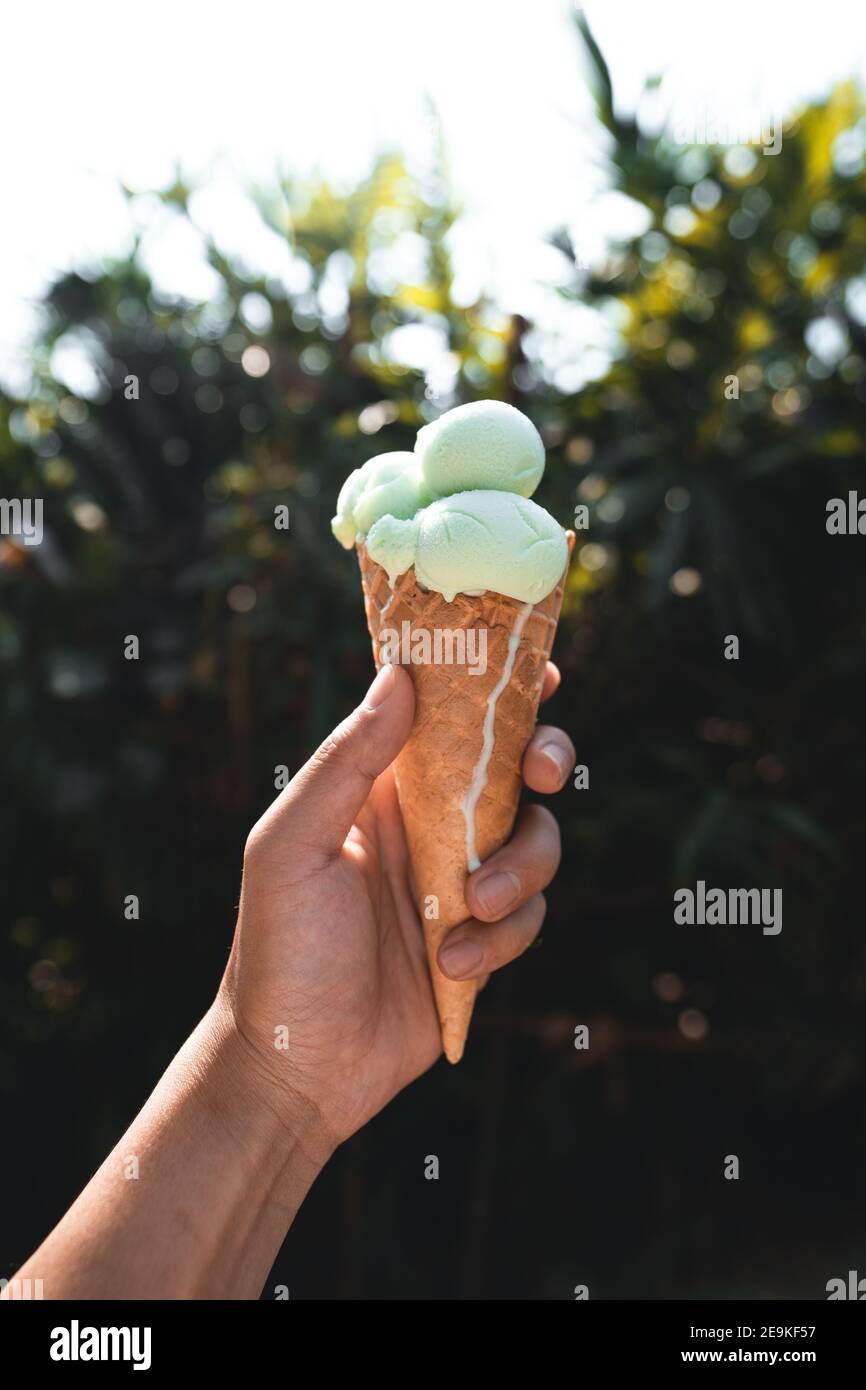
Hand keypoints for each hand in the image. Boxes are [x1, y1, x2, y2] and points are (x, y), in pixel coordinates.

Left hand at [218, 660, 574, 1154]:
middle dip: (545, 757)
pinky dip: (502, 939)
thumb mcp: (293, 845)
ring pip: (536, 842)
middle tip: (544, 769)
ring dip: (519, 869)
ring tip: (473, 906)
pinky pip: (528, 918)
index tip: (536, 670)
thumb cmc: (278, 948)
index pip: (446, 716)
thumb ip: (346, 761)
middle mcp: (427, 825)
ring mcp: (459, 883)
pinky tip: (452, 965)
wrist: (295, 1068)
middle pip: (514, 767)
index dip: (495, 686)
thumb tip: (400, 676)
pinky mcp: (484, 942)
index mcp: (381, 787)